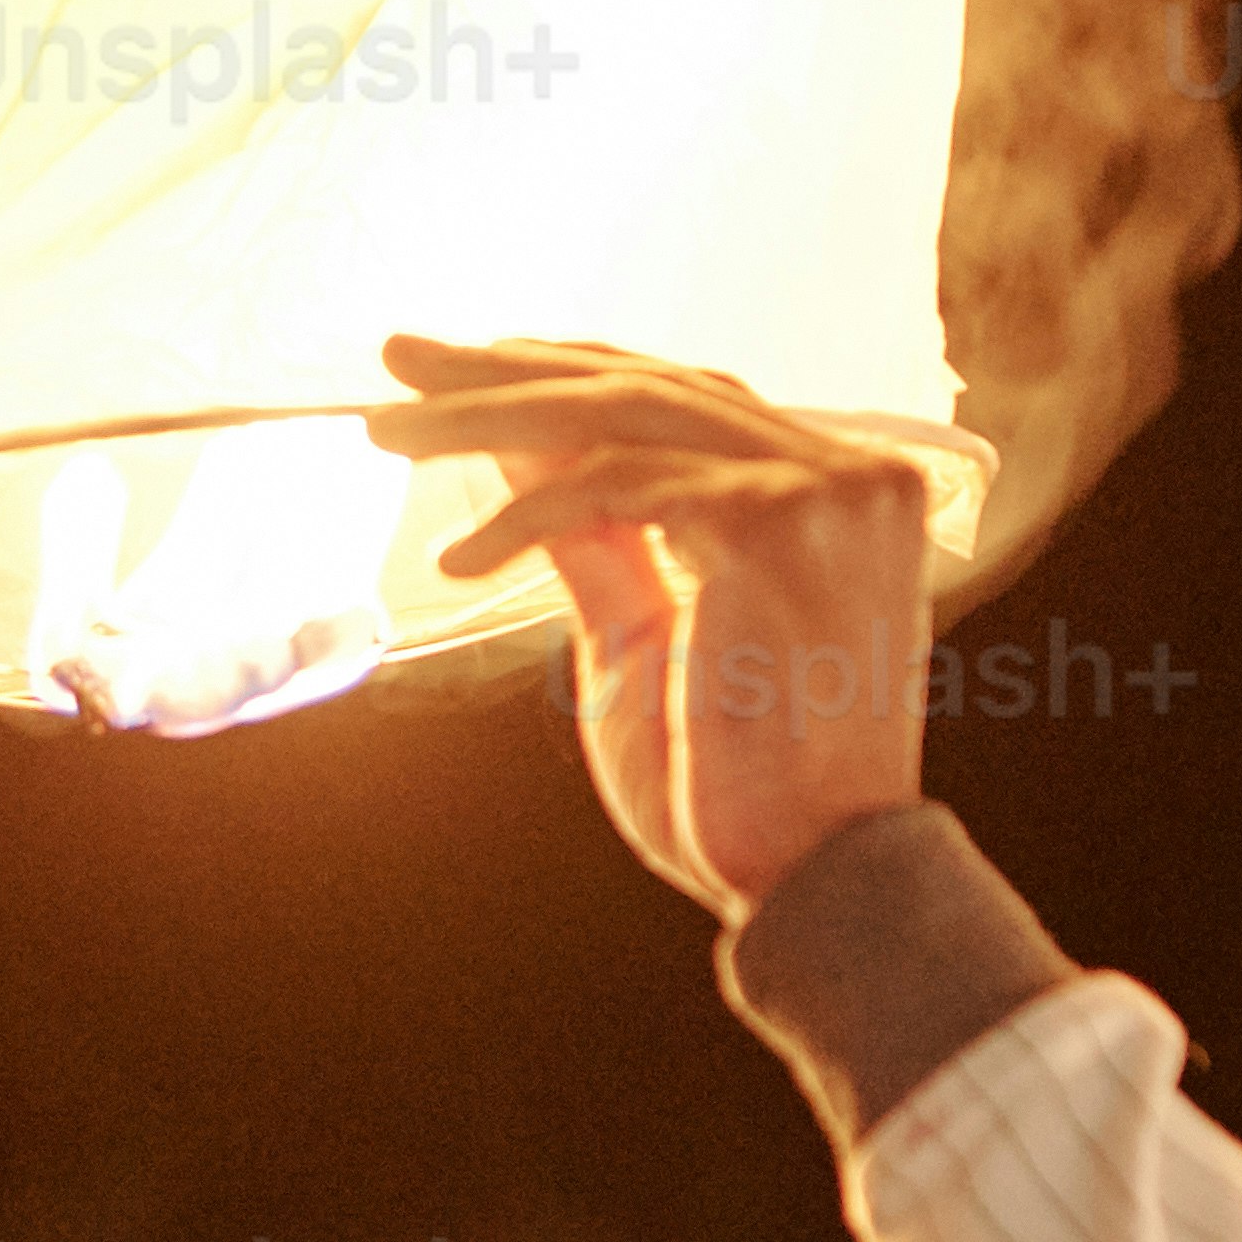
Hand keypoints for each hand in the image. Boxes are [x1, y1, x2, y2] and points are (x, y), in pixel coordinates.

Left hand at [366, 337, 939, 928]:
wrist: (805, 879)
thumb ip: (592, 533)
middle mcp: (849, 475)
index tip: (457, 371)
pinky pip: (619, 484)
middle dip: (508, 371)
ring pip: (625, 415)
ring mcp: (825, 492)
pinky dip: (527, 510)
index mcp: (834, 496)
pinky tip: (460, 557)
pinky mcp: (780, 523)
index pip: (682, 402)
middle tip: (400, 361)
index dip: (563, 377)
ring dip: (489, 418)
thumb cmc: (736, 786)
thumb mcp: (641, 632)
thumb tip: (508, 439)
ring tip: (392, 435)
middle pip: (649, 388)